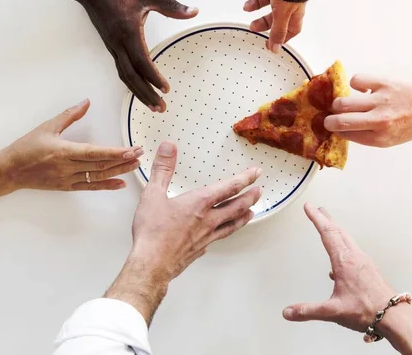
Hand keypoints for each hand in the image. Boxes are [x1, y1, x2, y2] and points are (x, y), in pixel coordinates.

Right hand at [2, 99, 141, 191]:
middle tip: (140, 154)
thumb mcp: (47, 127)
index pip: (95, 152)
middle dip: (123, 160)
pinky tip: (120, 183)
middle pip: (101, 164)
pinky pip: (90, 187)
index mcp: (63, 151)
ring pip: (98, 176)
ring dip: (118, 171)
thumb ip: (69, 115)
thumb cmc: (26, 147)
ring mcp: (68, 179)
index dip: (115, 152)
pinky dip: (106, 185)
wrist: (9, 170)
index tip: (132, 149)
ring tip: (135, 166)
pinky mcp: (67, 187)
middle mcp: (67, 167)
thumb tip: (86, 102)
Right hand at [78, 0, 197, 111]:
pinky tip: (141, 91)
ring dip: (139, 93)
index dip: (153, 77)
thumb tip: (193, 11)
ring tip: (154, 106)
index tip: (166, 89)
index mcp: (128, 31)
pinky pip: (122, 70)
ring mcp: (113, 47)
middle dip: (146, 94)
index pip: (141, 61)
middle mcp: (118, 43)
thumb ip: (171, 5)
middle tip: (161, 108)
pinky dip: (132, 84)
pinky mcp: (112, 47)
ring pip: (125, 76)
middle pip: (132, 76)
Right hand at [106, 141, 261, 323]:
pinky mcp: (199, 250)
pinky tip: (221, 234)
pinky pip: (217, 238)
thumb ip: (163, 168)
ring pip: (231, 225)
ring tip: (251, 212)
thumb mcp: (153, 194)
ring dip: (243, 217)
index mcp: (199, 203)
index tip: (256, 173)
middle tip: (259, 191)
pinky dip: (223, 233)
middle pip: (236, 207)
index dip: (245, 178)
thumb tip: (168, 146)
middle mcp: (208, 220)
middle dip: (249, 197)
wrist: (152, 263)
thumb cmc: (152, 232)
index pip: (229, 188)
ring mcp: (206, 237)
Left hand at [239, 0, 305, 52]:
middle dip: (264, 22)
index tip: (270, 45)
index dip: (281, 38)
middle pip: (276, 15)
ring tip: (245, 6)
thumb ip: (278, 31)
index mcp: (295, 9)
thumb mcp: (283, 12)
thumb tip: (275, 48)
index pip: (291, 28)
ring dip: (255, 3)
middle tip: (252, 27)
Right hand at [283, 203, 395, 331]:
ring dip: (336, 229)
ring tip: (329, 225)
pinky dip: (344, 244)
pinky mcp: (369, 268)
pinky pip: (354, 249)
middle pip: (338, 231)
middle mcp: (355, 257)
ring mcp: (364, 261)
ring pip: (347, 239)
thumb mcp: (332, 311)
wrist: (394, 316)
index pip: (327, 233)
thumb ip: (308, 311)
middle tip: (318, 209)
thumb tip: (288, 312)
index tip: (309, 207)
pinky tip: (341, 257)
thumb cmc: (367, 310)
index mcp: (344, 261)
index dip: (316, 218)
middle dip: (326, 218)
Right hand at [324, 75, 411, 147]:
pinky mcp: (384, 84)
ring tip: (345, 102)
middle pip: (338, 120)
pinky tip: (363, 88)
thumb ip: (369, 135)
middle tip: (332, 115)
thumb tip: (345, 127)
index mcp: (380, 139)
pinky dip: (355, 84)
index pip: (345, 135)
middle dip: (330, 118)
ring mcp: (381, 102)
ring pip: (343, 102)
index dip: (336, 130)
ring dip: (339, 102)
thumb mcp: (393, 139)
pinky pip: (357, 81)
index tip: (334, 126)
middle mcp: (379, 122)